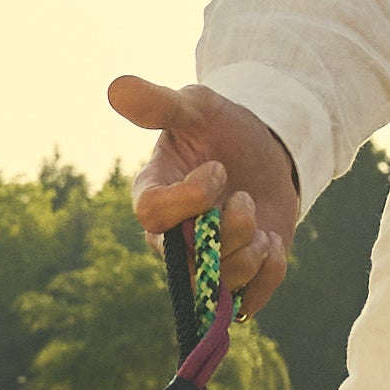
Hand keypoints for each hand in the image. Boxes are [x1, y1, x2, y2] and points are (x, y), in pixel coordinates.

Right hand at [110, 76, 299, 317]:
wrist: (265, 153)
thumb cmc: (221, 129)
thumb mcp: (196, 107)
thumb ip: (159, 104)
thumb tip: (116, 88)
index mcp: (154, 193)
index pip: (152, 214)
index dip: (190, 198)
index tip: (218, 170)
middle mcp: (172, 237)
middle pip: (188, 257)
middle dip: (229, 230)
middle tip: (244, 198)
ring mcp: (204, 263)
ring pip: (222, 282)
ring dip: (252, 251)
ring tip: (261, 225)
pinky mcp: (237, 280)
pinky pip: (250, 301)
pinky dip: (271, 272)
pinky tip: (274, 242)